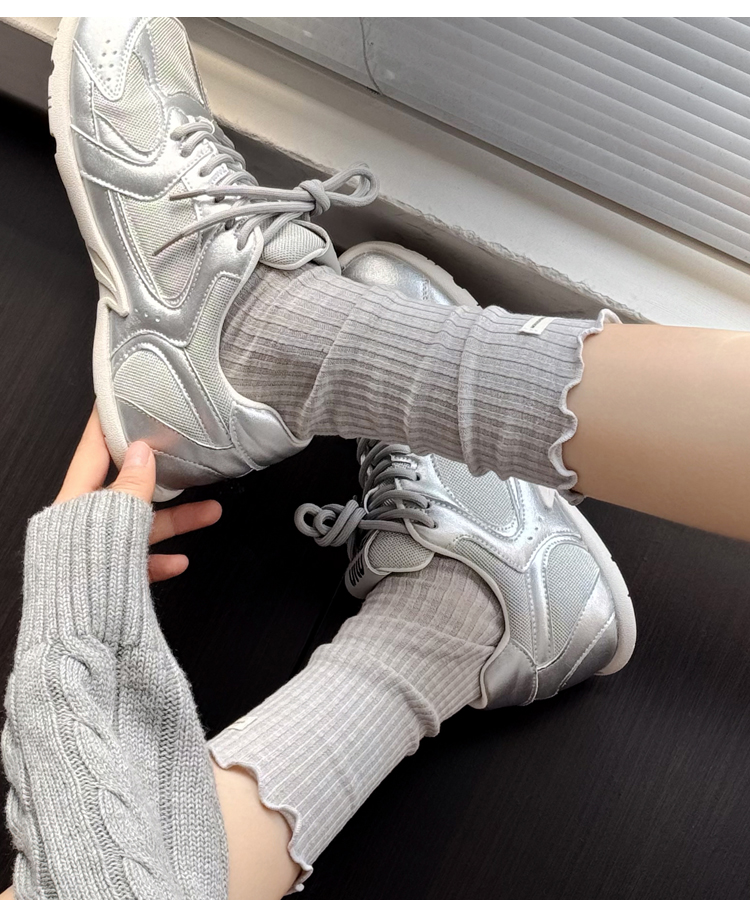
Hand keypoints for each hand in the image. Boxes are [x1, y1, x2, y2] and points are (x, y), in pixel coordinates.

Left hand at [55, 407, 221, 582]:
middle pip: (126, 492)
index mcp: (73, 502)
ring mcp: (94, 555)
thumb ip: (131, 485)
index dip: (106, 426)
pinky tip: (179, 561)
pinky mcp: (107, 582)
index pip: (91, 452)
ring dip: (176, 521)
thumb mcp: (114, 518)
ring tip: (210, 512)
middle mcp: (81, 525)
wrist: (80, 641)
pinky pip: (139, 565)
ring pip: (139, 529)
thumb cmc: (86, 576)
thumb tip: (141, 452)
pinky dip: (161, 560)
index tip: (117, 403)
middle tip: (186, 463)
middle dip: (163, 481)